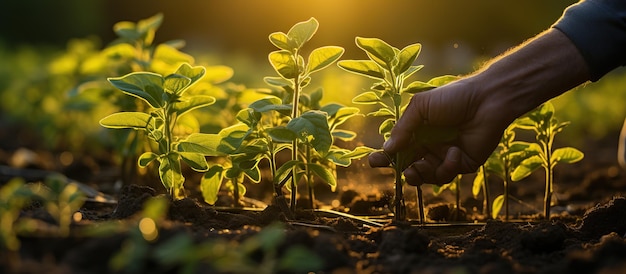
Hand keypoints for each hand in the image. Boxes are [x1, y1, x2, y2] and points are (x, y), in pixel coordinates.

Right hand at [369, 78, 509, 185]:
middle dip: (403, 171)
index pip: (397, 148)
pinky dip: (448, 165)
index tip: (374, 161)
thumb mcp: (421, 106)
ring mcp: (445, 156)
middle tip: (404, 171)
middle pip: (409, 166)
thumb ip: (403, 127)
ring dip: (422, 174)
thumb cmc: (454, 97)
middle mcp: (430, 145)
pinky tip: (455, 151)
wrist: (488, 100)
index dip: (385, 156)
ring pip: (426, 176)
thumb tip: (387, 148)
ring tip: (420, 168)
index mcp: (418, 130)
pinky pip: (447, 174)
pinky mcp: (463, 164)